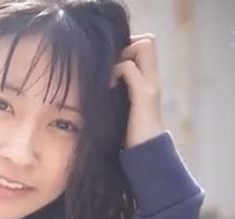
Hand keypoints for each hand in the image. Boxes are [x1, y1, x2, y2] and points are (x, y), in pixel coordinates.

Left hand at [112, 33, 164, 148]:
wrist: (143, 155)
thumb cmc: (124, 135)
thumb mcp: (116, 108)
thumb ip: (111, 94)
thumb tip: (88, 85)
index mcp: (145, 83)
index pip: (144, 46)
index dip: (127, 48)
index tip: (108, 64)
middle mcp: (152, 80)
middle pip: (147, 41)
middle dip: (125, 47)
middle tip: (108, 66)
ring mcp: (150, 85)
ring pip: (144, 46)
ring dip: (122, 55)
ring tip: (108, 75)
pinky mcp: (145, 95)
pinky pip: (128, 68)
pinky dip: (115, 71)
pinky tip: (106, 86)